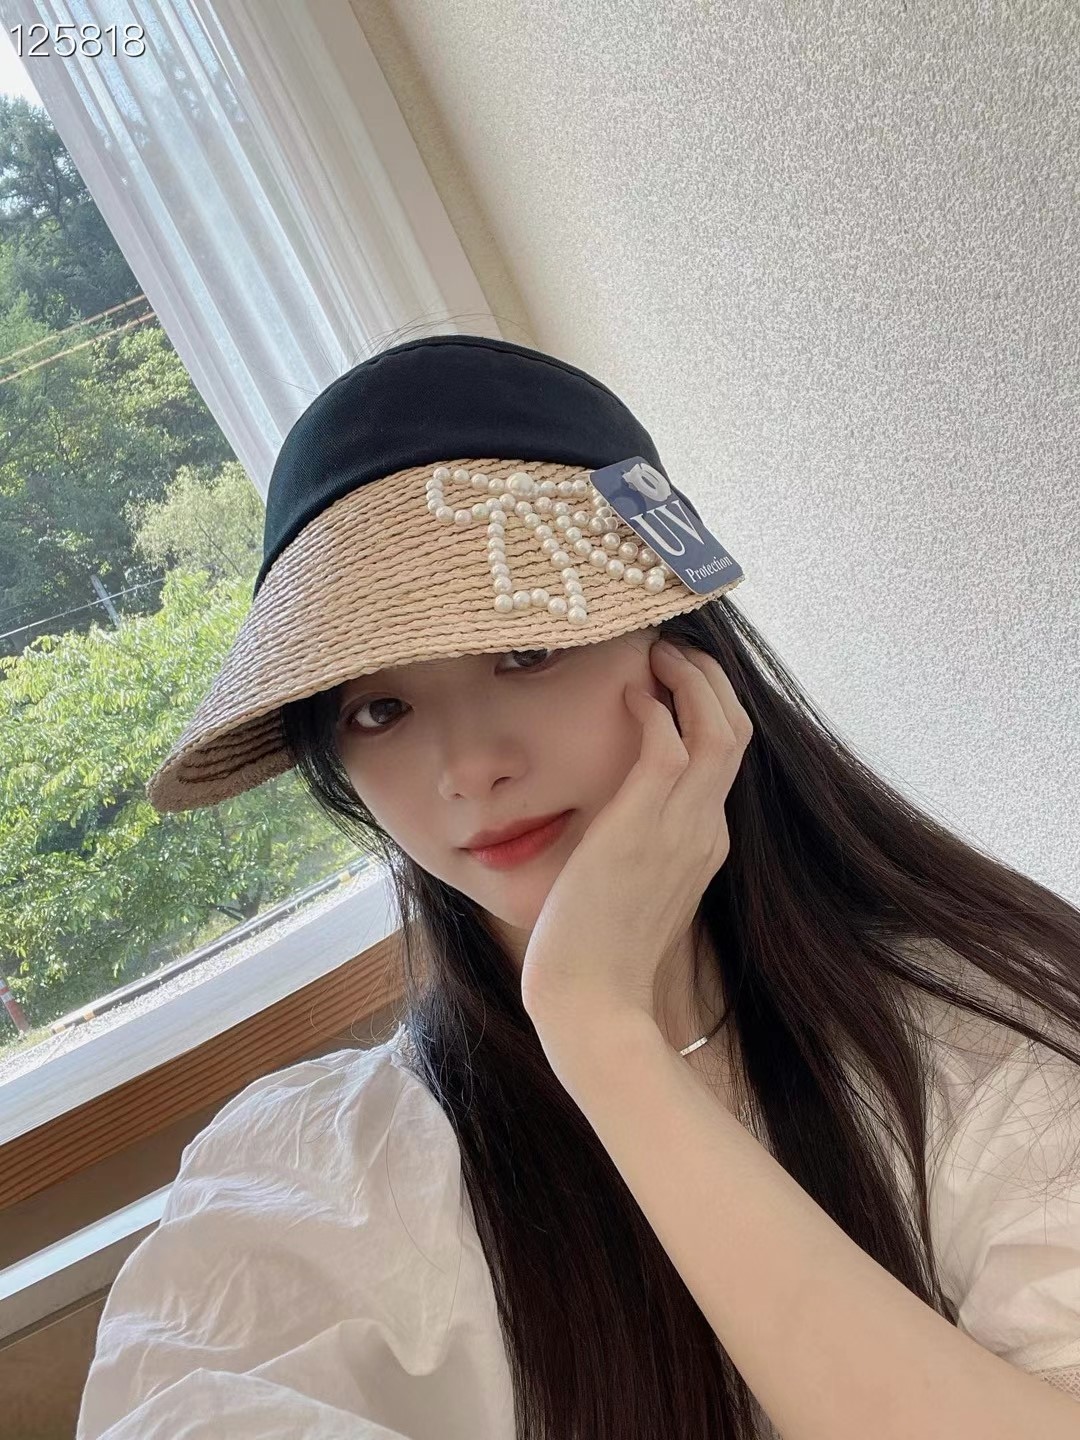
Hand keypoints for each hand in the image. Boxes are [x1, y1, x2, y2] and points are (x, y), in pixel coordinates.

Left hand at [520, 638, 752, 1071]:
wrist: (591, 1004)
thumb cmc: (597, 952)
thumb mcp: (631, 887)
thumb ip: (639, 846)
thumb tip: (616, 817)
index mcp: (707, 844)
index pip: (727, 757)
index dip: (710, 707)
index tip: (679, 678)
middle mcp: (707, 830)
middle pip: (736, 731)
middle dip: (712, 681)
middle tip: (676, 649)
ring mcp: (681, 827)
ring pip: (716, 728)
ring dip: (691, 680)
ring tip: (660, 653)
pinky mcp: (643, 825)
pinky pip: (668, 744)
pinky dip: (657, 708)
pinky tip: (632, 693)